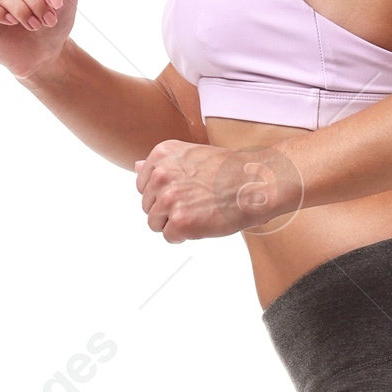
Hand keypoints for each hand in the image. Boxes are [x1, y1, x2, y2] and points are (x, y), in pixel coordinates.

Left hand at [135, 139, 303, 241]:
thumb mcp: (191, 156)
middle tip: (195, 205)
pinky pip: (169, 237)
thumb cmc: (230, 171)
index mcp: (161, 155)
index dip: (163, 193)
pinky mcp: (181, 222)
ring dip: (174, 224)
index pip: (143, 184)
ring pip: (155, 223)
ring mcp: (170, 199)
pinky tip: (202, 224)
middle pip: (148, 205)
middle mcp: (161, 175)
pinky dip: (184, 236)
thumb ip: (162, 165)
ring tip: (198, 214)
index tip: (184, 193)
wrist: (256, 183)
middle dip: (168, 210)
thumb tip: (136, 167)